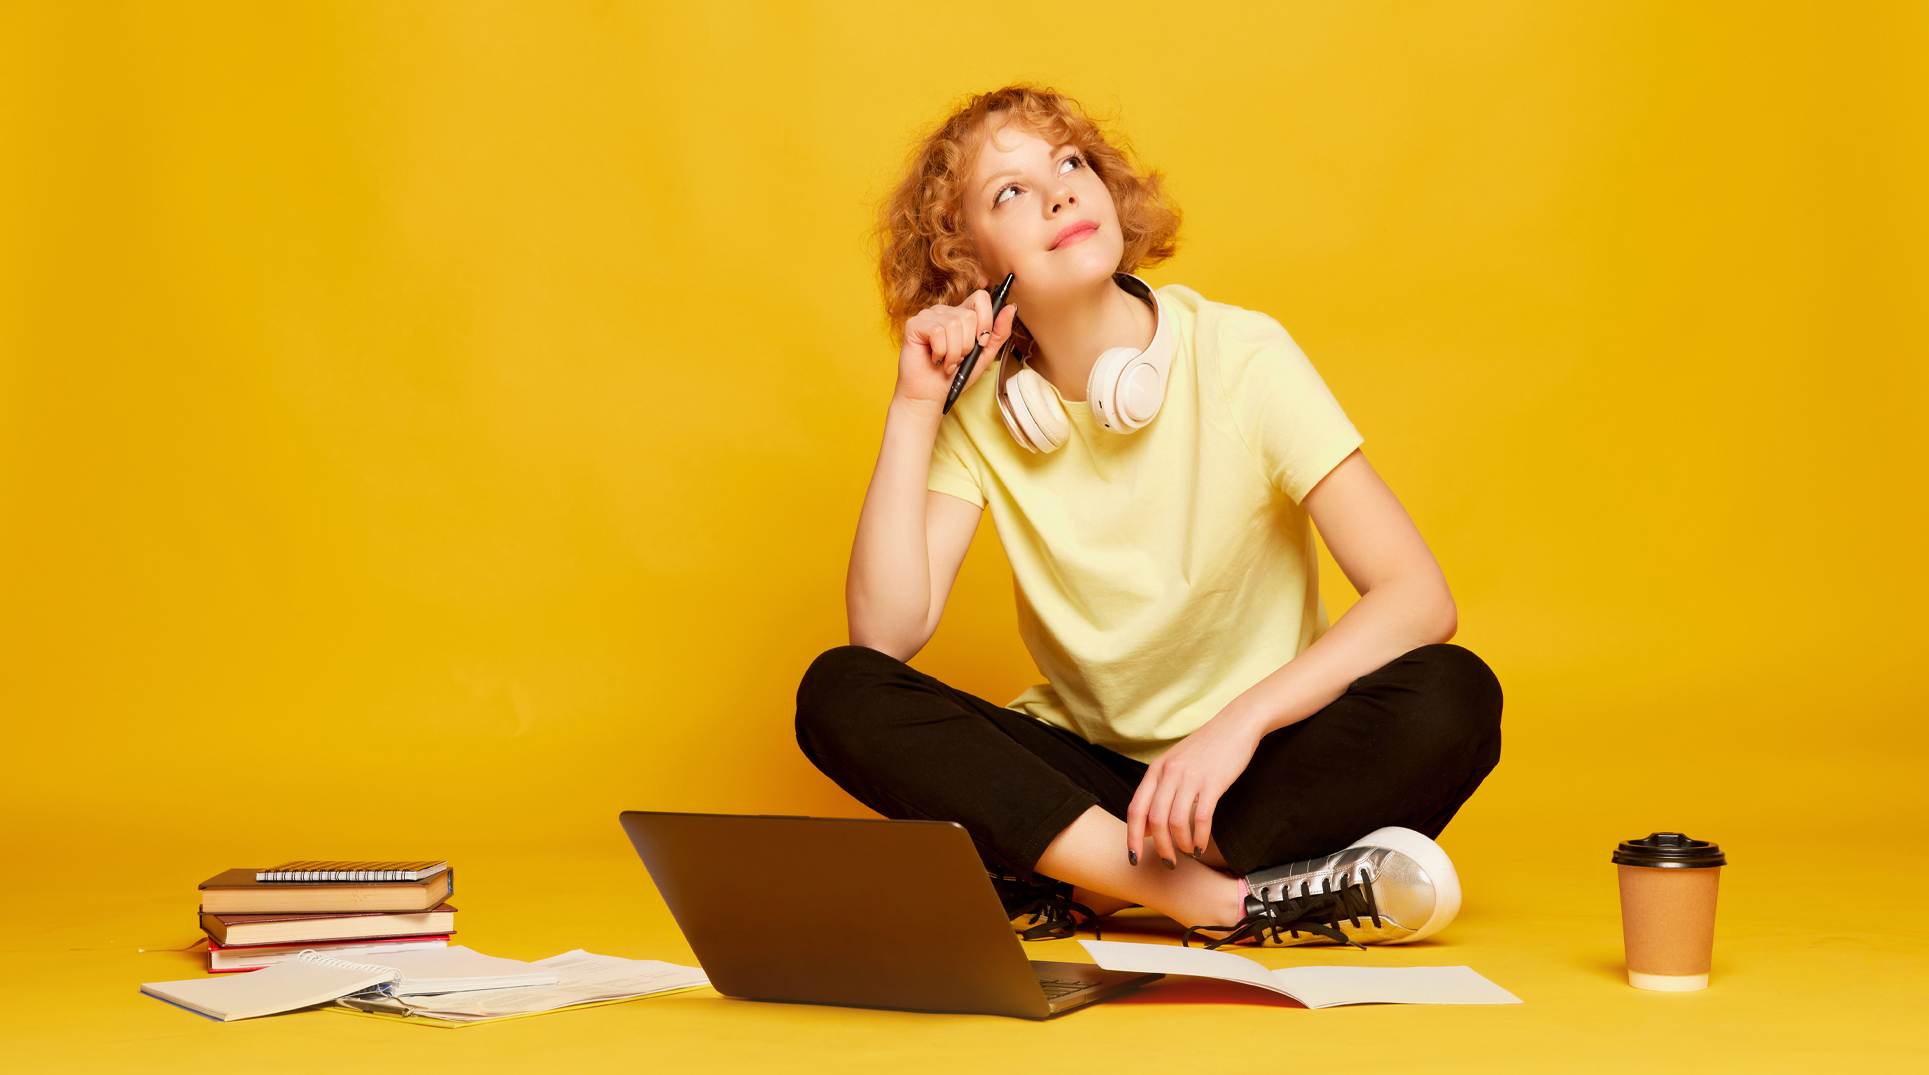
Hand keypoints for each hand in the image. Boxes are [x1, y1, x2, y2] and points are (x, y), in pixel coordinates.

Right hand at [895, 289, 1017, 406]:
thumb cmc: (955, 376)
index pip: (981, 297)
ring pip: (954, 325)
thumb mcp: (984, 355)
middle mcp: (944, 311)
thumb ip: (998, 333)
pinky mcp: (914, 325)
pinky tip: (935, 359)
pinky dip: (941, 352)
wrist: (931, 395)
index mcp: (961, 315)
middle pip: (969, 315)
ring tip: (948, 362)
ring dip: (954, 352)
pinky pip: (937, 331)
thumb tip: (1011, 308)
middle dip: (968, 344)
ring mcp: (928, 316)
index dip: (986, 320)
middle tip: (959, 357)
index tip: (982, 341)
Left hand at [1126, 705, 1265, 869]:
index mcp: (1156, 769)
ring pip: (1176, 822)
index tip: (1133, 857)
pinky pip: (1201, 818)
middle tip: (1168, 861)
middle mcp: (1169, 773)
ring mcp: (1190, 777)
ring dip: (1180, 844)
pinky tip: (1201, 845)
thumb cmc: (1206, 748)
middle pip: (1154, 820)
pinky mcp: (1213, 782)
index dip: (1131, 837)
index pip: (1135, 809)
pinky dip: (1200, 837)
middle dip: (1159, 847)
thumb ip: (1159, 791)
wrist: (1236, 725)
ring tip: (1187, 852)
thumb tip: (1147, 828)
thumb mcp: (1175, 764)